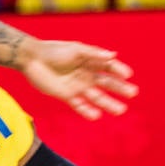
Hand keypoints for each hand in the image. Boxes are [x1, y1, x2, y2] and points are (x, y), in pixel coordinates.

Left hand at [18, 39, 136, 120]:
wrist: (31, 59)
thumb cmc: (53, 51)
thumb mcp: (75, 50)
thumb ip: (93, 53)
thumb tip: (113, 55)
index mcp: (89, 61)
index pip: (108, 67)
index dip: (118, 70)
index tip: (127, 75)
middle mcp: (86, 74)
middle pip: (106, 83)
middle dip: (119, 88)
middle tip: (133, 93)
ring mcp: (77, 86)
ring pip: (96, 97)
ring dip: (108, 104)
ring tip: (121, 110)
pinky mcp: (66, 95)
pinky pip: (79, 105)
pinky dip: (87, 111)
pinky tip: (96, 116)